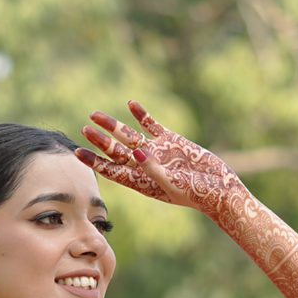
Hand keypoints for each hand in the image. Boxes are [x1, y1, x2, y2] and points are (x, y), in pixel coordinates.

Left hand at [77, 101, 247, 226]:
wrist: (220, 187)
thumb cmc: (196, 193)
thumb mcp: (172, 183)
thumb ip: (152, 168)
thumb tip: (135, 150)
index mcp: (141, 182)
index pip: (112, 170)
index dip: (94, 161)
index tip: (78, 152)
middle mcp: (145, 166)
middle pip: (116, 152)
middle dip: (100, 141)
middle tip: (84, 129)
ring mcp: (157, 152)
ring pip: (129, 136)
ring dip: (113, 126)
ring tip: (96, 115)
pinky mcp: (171, 140)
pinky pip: (152, 125)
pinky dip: (141, 115)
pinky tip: (131, 103)